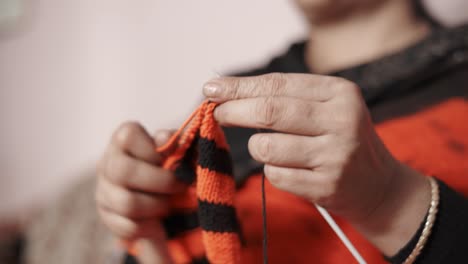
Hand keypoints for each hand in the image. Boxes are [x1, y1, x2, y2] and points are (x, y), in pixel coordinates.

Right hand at [96, 122, 182, 262]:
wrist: (163, 195)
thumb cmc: (172, 165)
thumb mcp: (178, 151)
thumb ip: (175, 143)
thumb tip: (165, 137)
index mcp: (123, 140)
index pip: (128, 137)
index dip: (152, 151)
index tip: (171, 161)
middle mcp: (108, 162)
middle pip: (124, 171)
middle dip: (160, 182)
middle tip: (179, 187)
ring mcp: (103, 190)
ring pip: (127, 203)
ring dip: (156, 206)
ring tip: (168, 204)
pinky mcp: (107, 216)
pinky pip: (127, 226)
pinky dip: (149, 226)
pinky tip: (158, 219)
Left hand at [203, 73, 430, 254]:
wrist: (378, 185)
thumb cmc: (340, 139)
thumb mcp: (326, 108)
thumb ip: (285, 98)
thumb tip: (227, 92)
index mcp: (340, 93)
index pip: (277, 84)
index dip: (239, 87)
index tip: (212, 88)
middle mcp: (342, 121)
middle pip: (269, 112)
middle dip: (234, 111)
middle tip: (217, 113)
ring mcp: (336, 156)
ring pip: (267, 147)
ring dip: (258, 148)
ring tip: (274, 149)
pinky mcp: (326, 186)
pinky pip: (275, 175)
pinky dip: (273, 170)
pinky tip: (293, 170)